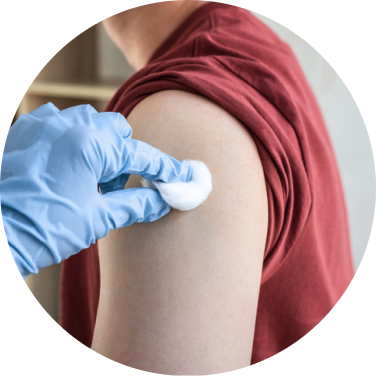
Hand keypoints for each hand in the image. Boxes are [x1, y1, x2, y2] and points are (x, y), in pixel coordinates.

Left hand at [0, 103, 190, 278]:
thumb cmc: (43, 230)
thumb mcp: (98, 219)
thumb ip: (136, 205)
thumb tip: (162, 202)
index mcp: (89, 145)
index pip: (141, 155)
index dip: (165, 168)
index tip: (182, 176)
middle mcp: (67, 125)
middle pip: (117, 130)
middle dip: (126, 155)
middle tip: (118, 186)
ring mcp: (43, 124)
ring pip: (90, 123)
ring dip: (101, 147)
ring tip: (90, 180)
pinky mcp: (26, 131)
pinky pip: (61, 124)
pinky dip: (74, 141)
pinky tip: (67, 167)